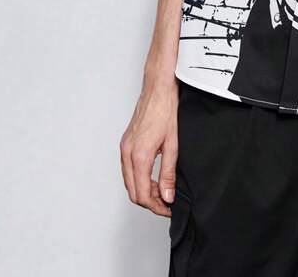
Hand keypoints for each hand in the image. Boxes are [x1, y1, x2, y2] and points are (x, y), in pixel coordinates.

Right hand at [119, 77, 179, 217]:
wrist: (158, 89)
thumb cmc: (166, 110)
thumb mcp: (173, 144)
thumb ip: (169, 173)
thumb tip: (168, 196)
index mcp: (139, 155)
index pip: (142, 194)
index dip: (156, 206)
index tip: (169, 208)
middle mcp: (127, 153)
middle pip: (133, 191)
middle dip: (150, 202)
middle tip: (167, 203)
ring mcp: (124, 148)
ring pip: (130, 182)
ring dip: (144, 190)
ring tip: (163, 190)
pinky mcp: (126, 143)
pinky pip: (128, 170)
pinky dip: (140, 178)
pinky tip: (154, 177)